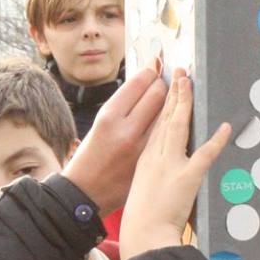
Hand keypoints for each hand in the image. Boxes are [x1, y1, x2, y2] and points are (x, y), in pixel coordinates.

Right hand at [62, 65, 166, 214]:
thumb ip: (122, 106)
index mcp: (109, 117)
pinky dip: (171, 126)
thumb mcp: (98, 124)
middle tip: (164, 81)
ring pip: (168, 115)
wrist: (84, 194)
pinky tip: (175, 119)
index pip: (139, 83)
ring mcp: (142, 148)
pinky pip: (168, 137)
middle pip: (158, 95)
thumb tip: (144, 85)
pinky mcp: (151, 163)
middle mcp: (126, 130)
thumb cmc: (88, 157)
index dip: (151, 71)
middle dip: (163, 84)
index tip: (155, 65)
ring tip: (172, 97)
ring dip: (171, 103)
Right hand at [121, 69, 230, 259]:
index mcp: (145, 160)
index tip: (169, 88)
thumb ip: (154, 176)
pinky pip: (205, 154)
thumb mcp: (142, 190)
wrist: (143, 235)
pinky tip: (225, 128)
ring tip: (190, 84)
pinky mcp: (187, 178)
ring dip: (185, 104)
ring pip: (178, 127)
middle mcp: (155, 157)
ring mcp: (171, 166)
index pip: (155, 126)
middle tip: (181, 74)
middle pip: (165, 119)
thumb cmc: (143, 219)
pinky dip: (216, 140)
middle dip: (174, 95)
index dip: (163, 105)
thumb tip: (162, 172)